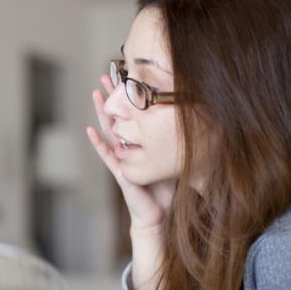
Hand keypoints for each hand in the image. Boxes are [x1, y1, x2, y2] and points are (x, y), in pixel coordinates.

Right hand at [86, 74, 175, 231]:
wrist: (159, 215)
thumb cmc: (166, 190)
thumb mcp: (175, 160)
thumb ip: (179, 144)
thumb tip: (200, 122)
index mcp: (141, 143)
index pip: (134, 114)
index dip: (129, 96)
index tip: (127, 76)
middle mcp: (129, 147)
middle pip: (119, 116)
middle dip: (112, 96)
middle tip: (106, 75)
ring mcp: (122, 158)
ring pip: (109, 130)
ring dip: (101, 113)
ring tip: (95, 94)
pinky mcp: (120, 171)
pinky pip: (107, 155)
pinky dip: (98, 143)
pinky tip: (90, 130)